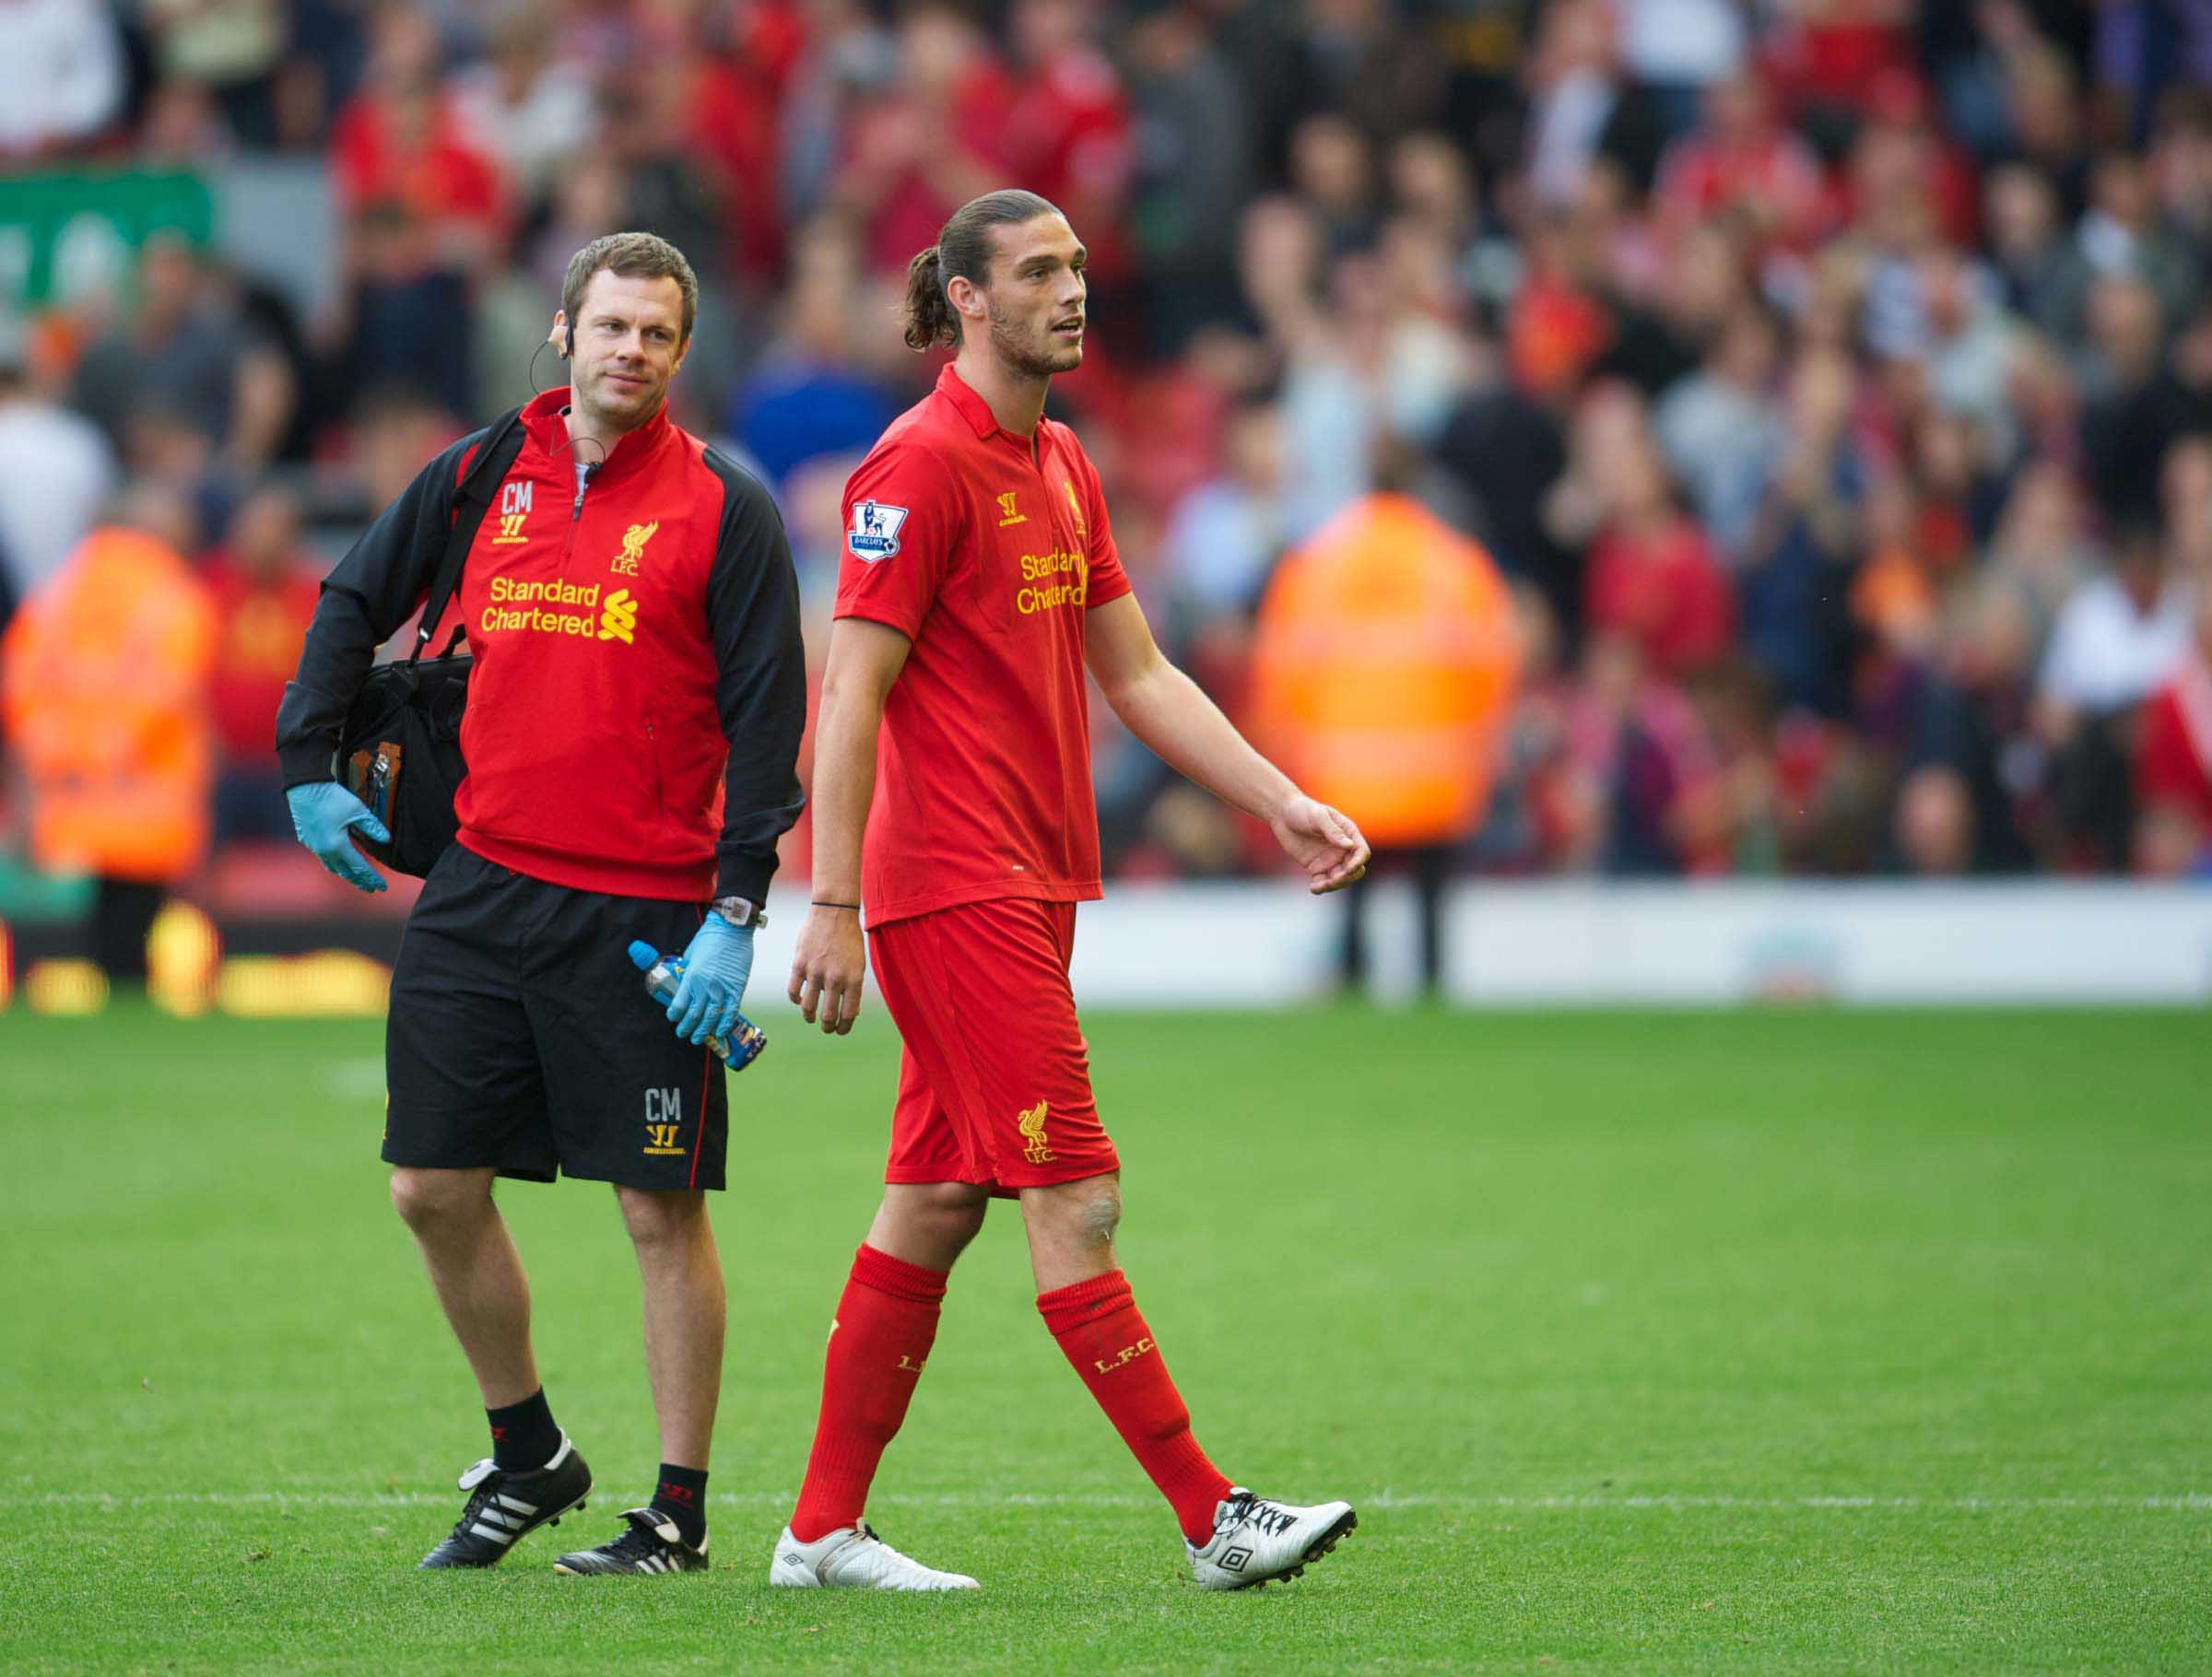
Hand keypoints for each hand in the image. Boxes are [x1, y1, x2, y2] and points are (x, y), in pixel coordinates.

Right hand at [286, 782, 389, 892]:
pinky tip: (336, 861)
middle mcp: (324, 850)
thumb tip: (386, 840)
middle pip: (345, 872)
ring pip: (331, 866)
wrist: (304, 787)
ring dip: (345, 874)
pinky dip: (333, 863)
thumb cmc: (332, 797)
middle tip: (370, 888)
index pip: (359, 868)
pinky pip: (322, 857)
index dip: (372, 878)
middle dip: (359, 881)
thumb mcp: (358, 811)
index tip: (382, 887)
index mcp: (337, 845)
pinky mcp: (306, 839)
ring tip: (355, 878)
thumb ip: (373, 827)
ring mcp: (312, 845)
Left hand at [668, 914, 753, 1045]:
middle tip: (684, 1034)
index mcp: (690, 977)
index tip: (673, 1019)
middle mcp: (705, 986)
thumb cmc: (708, 939)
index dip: (675, 1015)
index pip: (678, 1005)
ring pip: (711, 1016)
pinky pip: (731, 1011)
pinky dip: (725, 1023)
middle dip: (687, 1027)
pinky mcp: (736, 988)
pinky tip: (720, 1032)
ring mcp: (722, 988)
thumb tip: (684, 983)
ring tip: (698, 1038)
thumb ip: (687, 972)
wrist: (731, 929)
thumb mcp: (689, 955)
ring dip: (703, 1030)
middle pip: (694, 1014)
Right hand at [788, 904, 865, 1034]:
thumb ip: (854, 987)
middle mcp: (835, 979)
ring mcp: (816, 972)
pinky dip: (796, 1000)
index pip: (848, 1015)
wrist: (834, 912)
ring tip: (811, 1018)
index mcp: (854, 979)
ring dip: (810, 1018)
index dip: (844, 1028)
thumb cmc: (849, 938)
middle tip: (827, 1028)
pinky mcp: (799, 965)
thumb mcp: (859, 964)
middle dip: (828, 1027)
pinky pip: (793, 992)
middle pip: (828, 1016)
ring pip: (808, 1008)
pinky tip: (800, 1000)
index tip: (841, 1030)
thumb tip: (851, 1013)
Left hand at [1269, 794, 1369, 893]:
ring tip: (1318, 886)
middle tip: (1332, 880)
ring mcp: (1330, 859)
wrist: (1282, 815)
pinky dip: (1321, 887)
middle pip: (1354, 870)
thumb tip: (1350, 845)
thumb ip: (1333, 831)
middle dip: (1347, 878)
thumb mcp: (1318, 817)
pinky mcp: (1317, 867)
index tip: (1348, 869)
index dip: (1358, 862)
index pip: (1361, 852)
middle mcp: (1342, 848)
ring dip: (1333, 885)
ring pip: (1340, 879)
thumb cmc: (1303, 810)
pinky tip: (1313, 888)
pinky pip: (1323, 881)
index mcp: (1348, 833)